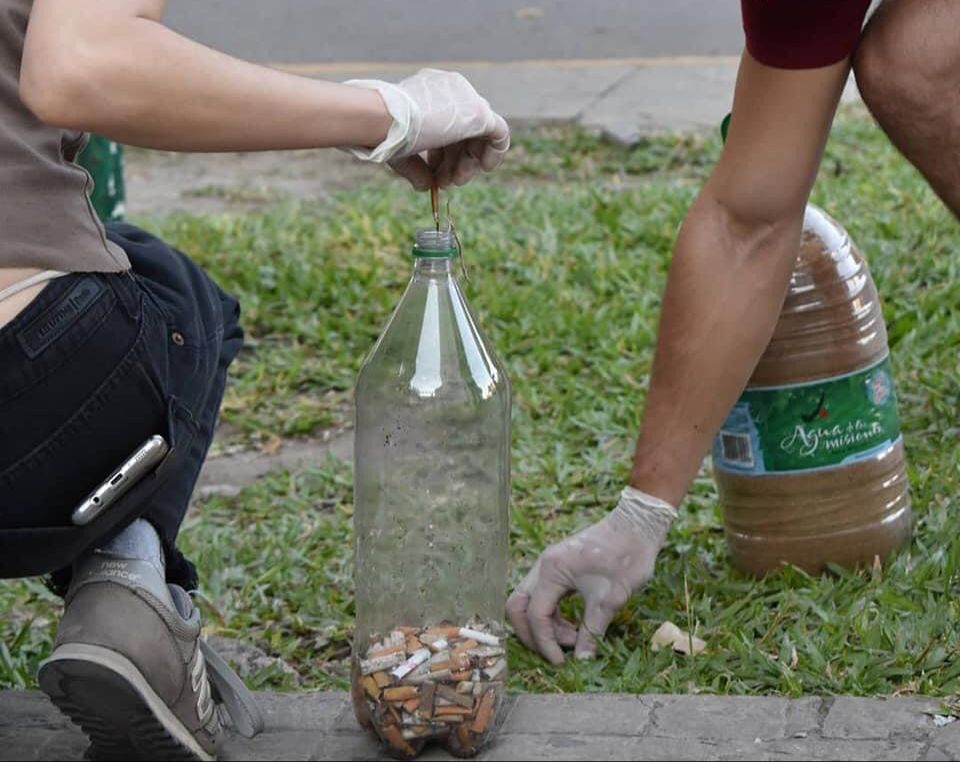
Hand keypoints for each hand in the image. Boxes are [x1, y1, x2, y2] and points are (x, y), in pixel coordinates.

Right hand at [344, 69, 509, 188]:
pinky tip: (485, 168)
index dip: (443, 153)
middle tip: (446, 182)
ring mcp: (467, 98)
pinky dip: (494, 154)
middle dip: (455, 161)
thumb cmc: (383, 132)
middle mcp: (453, 90)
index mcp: (433, 91)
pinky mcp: (479, 112)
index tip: (434, 171)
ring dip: (469, 164)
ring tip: (455, 180)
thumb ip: (418, 167)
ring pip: (481, 136)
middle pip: (466, 131)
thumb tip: (426, 187)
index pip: (450, 124)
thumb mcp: (403, 150)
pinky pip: (499, 133)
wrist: (380, 118)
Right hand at [506, 487, 675, 663]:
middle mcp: (543, 567)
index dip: (545, 642)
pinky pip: (545, 597)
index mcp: (551, 571)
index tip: (561, 662)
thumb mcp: (610, 599)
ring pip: (531, 602)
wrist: (638, 527)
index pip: (535, 614)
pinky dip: (554, 615)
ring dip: (545, 626)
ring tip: (575, 639)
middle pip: (519, 606)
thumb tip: (581, 661)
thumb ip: (591, 631)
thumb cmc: (625, 558)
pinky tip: (575, 626)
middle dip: (532, 634)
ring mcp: (549, 566)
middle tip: (556, 653)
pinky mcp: (559, 568)